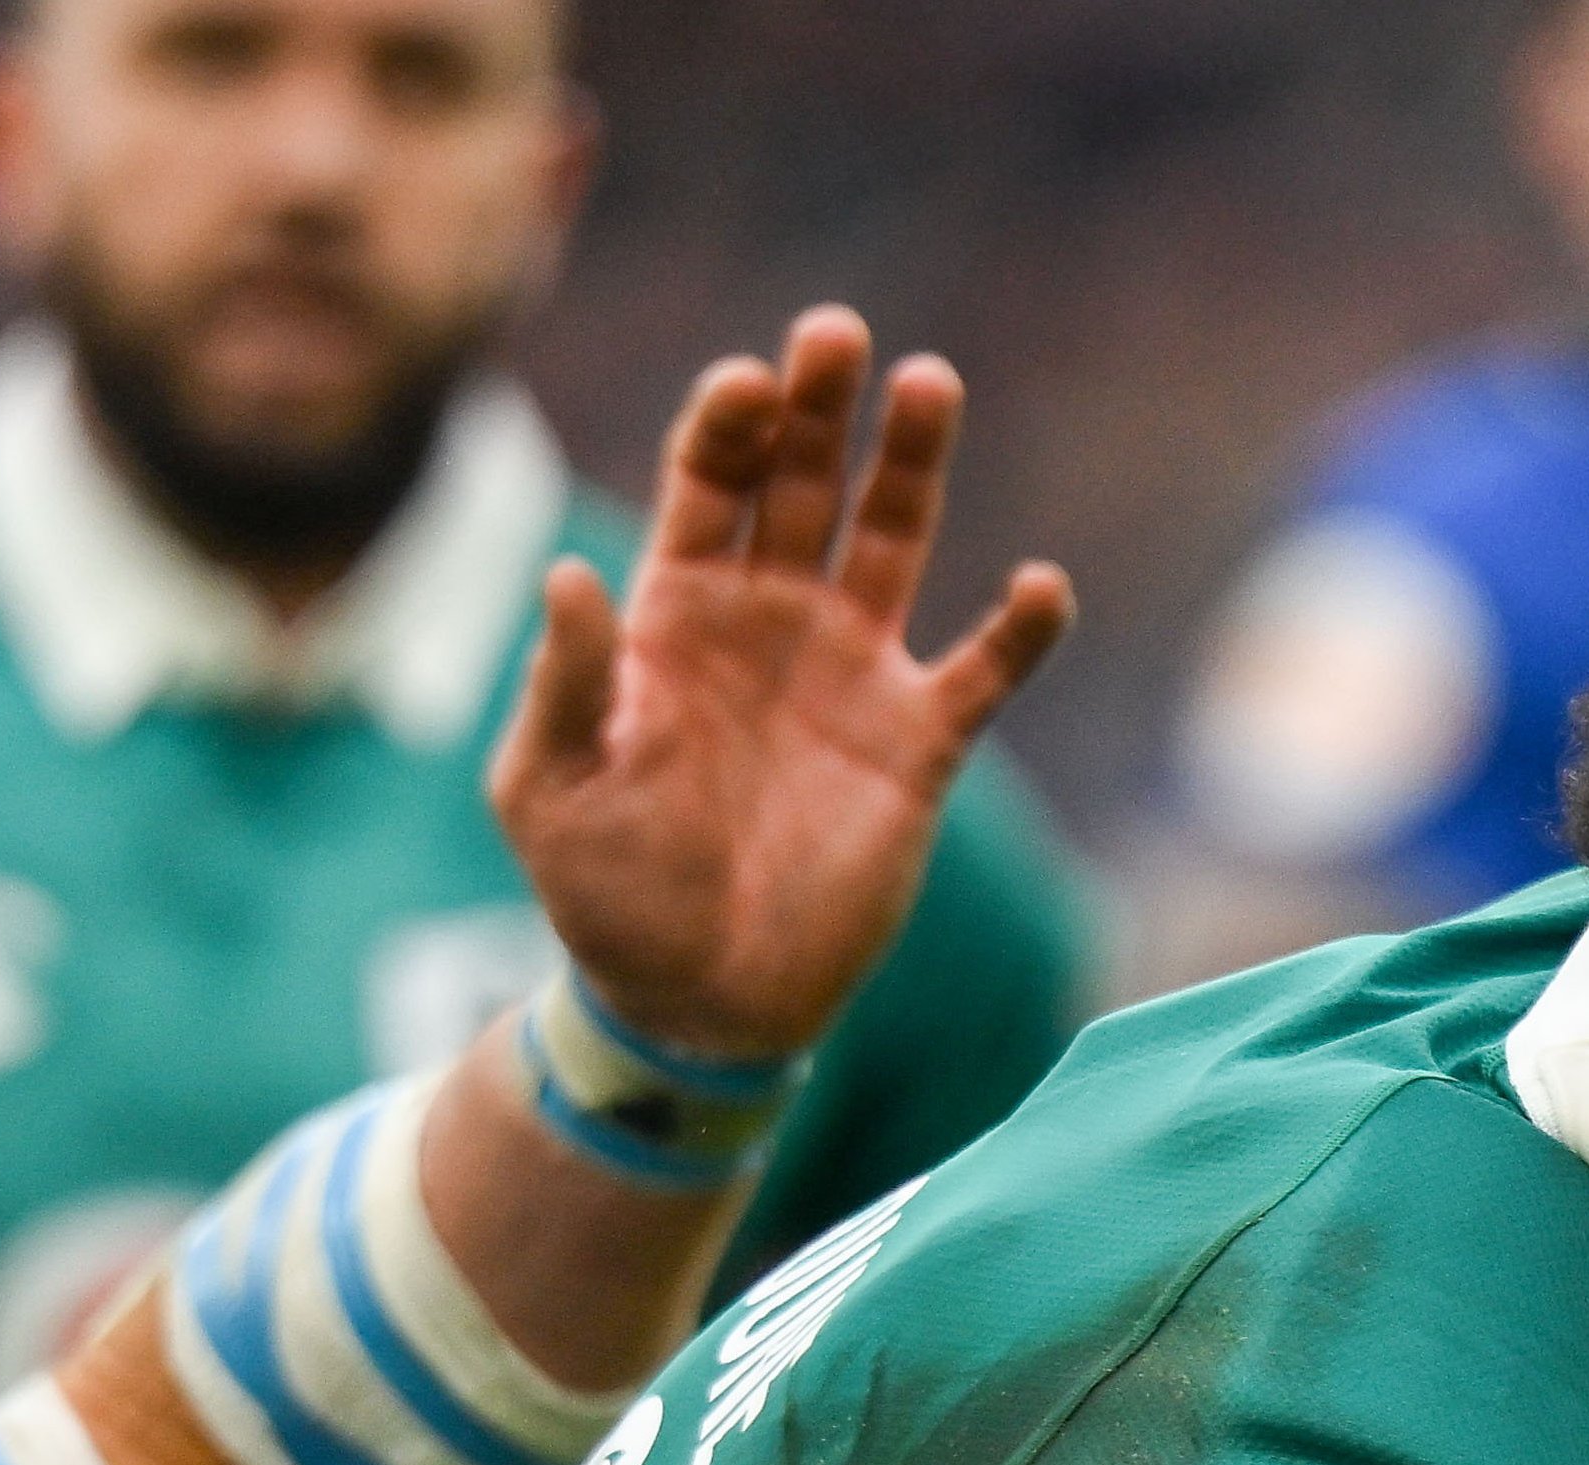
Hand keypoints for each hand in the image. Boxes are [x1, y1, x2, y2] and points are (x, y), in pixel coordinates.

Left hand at [492, 305, 1074, 1067]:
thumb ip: (566, 684)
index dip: (725, 427)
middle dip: (818, 406)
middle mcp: (770, 620)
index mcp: (676, 614)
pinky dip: (1017, 631)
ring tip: (928, 383)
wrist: (694, 1005)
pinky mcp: (916, 744)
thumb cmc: (605, 895)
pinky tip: (1038, 588)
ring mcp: (850, 673)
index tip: (744, 386)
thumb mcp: (551, 791)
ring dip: (912, 463)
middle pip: (803, 481)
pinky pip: (981, 671)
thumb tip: (567, 573)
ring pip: (892, 538)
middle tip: (835, 335)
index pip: (706, 485)